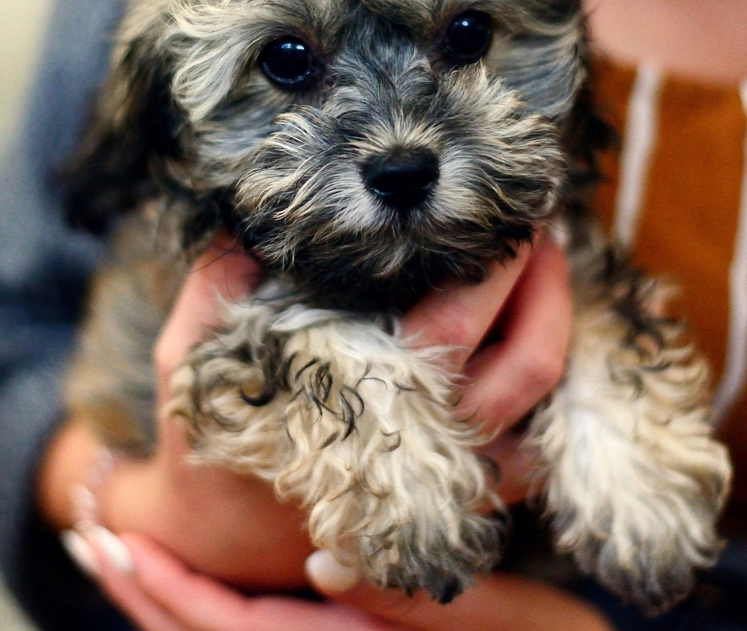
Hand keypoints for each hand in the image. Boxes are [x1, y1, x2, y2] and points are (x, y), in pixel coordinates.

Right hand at [40, 231, 575, 588]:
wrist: (227, 540)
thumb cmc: (212, 443)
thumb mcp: (187, 361)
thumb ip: (213, 290)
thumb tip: (246, 223)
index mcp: (366, 399)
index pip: (456, 320)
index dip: (495, 263)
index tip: (498, 205)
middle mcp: (428, 442)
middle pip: (526, 355)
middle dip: (541, 273)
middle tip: (533, 214)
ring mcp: (460, 475)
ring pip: (544, 392)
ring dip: (559, 314)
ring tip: (545, 252)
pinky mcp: (477, 495)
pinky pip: (543, 432)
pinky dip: (553, 374)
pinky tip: (537, 318)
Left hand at [68, 531, 611, 630]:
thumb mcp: (493, 619)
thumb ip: (407, 601)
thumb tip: (319, 565)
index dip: (165, 588)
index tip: (115, 542)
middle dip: (144, 594)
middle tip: (91, 540)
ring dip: (167, 602)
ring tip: (121, 556)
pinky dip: (215, 610)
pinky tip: (201, 582)